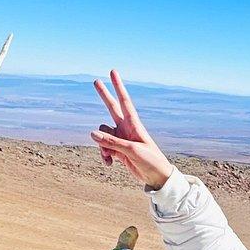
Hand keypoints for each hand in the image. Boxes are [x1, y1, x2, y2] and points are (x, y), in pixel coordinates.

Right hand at [90, 70, 173, 190]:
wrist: (156, 177)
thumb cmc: (150, 161)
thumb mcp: (131, 151)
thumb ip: (111, 142)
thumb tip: (92, 134)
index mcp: (133, 124)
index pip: (124, 101)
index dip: (118, 86)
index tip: (113, 72)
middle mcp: (126, 128)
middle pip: (111, 108)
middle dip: (104, 95)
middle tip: (95, 81)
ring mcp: (121, 138)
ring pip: (102, 134)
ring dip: (102, 145)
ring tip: (109, 157)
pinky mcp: (118, 150)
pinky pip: (104, 147)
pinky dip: (104, 155)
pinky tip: (110, 164)